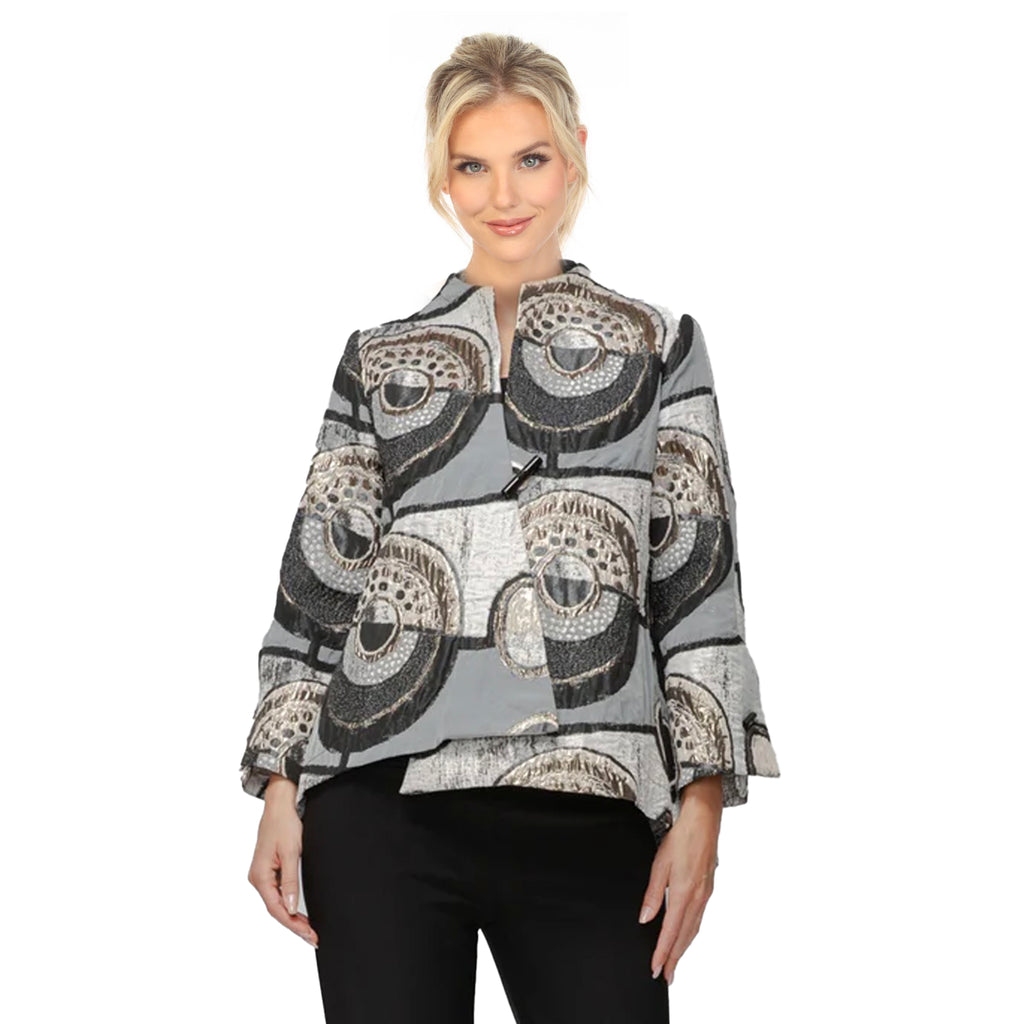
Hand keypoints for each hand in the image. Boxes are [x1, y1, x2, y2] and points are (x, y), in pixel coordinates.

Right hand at [247, 774, 318, 948]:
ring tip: (309, 930)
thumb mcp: (291, 852)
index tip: (309, 934)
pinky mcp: (269, 870)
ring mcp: (263, 874)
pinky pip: (278, 892)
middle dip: (295, 924)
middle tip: (313, 937)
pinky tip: (299, 912)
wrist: (281, 803)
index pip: (277, 909)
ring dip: (293, 916)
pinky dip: (289, 904)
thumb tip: (292, 908)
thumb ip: (291, 881)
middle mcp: (258, 878)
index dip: (294, 924)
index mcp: (260, 876)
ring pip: (277, 902)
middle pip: (276, 909)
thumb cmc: (284, 823)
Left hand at [638, 775, 722, 984]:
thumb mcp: (660, 863)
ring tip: (674, 962)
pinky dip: (691, 932)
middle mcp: (698, 898)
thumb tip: (644, 919)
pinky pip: (699, 917)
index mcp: (684, 893)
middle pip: (685, 937)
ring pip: (694, 929)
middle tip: (666, 976)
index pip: (671, 932)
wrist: (704, 818)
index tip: (655, 969)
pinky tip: (686, 933)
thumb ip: (653, 894)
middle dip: (674, 958)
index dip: (662, 953)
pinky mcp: (708, 887)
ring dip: (683, 948)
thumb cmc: (681, 837)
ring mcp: (705, 894)